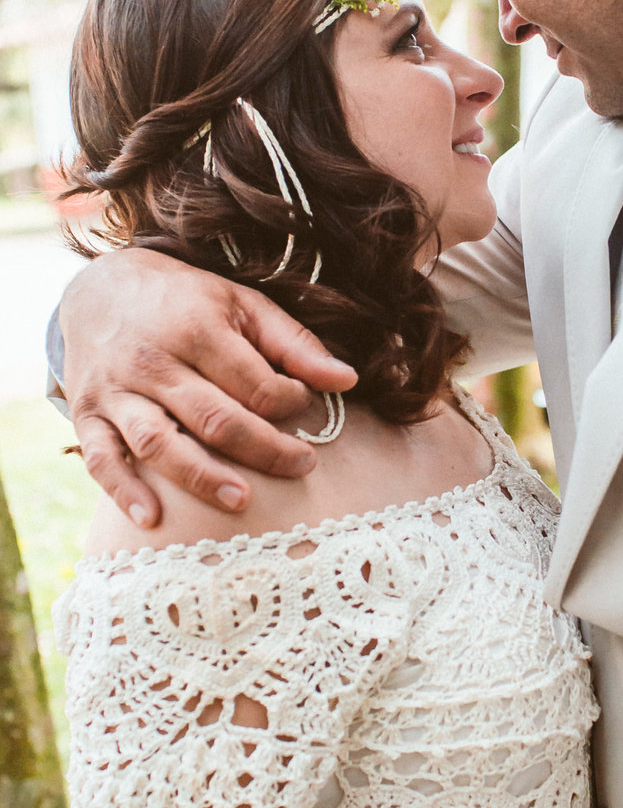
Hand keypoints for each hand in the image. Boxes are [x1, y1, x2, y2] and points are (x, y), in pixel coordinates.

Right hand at [59, 248, 357, 527]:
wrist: (101, 288)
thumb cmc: (186, 302)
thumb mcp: (242, 305)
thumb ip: (294, 343)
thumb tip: (348, 380)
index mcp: (195, 329)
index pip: (253, 383)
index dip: (288, 401)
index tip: (304, 406)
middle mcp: (153, 361)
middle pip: (213, 418)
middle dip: (263, 449)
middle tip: (302, 466)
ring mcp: (117, 391)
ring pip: (159, 442)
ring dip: (200, 476)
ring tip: (242, 501)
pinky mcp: (89, 413)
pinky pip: (101, 458)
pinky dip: (123, 490)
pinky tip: (152, 519)